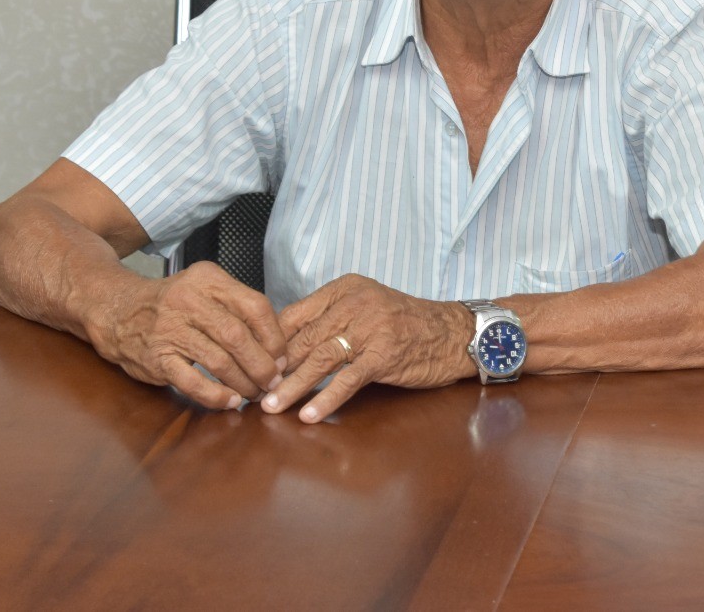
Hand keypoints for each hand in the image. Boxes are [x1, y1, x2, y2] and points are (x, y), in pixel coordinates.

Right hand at [87, 261, 287, 409]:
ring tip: (255, 393)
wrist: (117, 310)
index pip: (255, 306)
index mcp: (207, 279)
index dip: (274, 336)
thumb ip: (237, 309)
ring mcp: (170, 330)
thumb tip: (278, 345)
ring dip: (243, 383)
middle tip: (273, 382)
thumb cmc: (172, 304)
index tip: (282, 356)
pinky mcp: (157, 358)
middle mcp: (189, 300)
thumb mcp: (204, 290)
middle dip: (263, 365)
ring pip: (219, 361)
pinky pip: (193, 382)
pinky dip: (216, 395)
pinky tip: (230, 401)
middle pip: (238, 336)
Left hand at [262, 273, 472, 422]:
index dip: (270, 344)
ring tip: (271, 406)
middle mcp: (354, 303)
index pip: (294, 315)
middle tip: (251, 391)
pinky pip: (348, 379)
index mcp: (344, 289)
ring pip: (319, 360)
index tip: (251, 366)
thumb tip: (285, 345)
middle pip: (302, 340)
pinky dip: (326, 398)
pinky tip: (309, 414)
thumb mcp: (365, 307)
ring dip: (292, 387)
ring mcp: (370, 328)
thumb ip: (330, 319)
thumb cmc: (406, 323)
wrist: (453, 332)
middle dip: (274, 369)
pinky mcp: (384, 355)